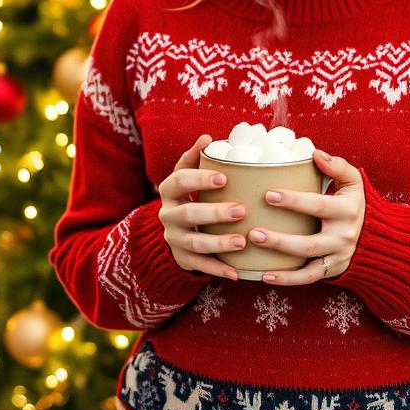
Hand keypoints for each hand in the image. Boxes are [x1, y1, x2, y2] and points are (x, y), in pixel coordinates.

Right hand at [158, 133, 245, 281]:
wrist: (175, 229)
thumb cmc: (190, 196)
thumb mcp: (187, 176)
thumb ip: (195, 157)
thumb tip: (208, 137)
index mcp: (169, 190)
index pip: (179, 180)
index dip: (199, 179)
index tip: (224, 177)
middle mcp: (168, 215)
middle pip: (188, 214)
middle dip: (215, 213)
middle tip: (241, 210)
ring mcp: (174, 238)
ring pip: (195, 243)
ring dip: (219, 243)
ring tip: (242, 241)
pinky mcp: (182, 259)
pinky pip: (199, 266)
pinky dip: (218, 269)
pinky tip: (236, 272)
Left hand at [249, 150, 364, 285]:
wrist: (375, 236)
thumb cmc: (353, 203)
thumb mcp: (353, 182)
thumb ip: (337, 166)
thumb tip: (315, 154)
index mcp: (346, 211)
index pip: (318, 206)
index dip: (294, 201)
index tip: (268, 195)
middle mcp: (343, 236)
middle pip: (310, 242)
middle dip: (280, 240)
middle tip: (253, 232)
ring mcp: (337, 256)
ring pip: (307, 262)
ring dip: (280, 258)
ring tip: (255, 248)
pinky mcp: (332, 269)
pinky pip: (309, 278)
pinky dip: (288, 279)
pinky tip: (265, 276)